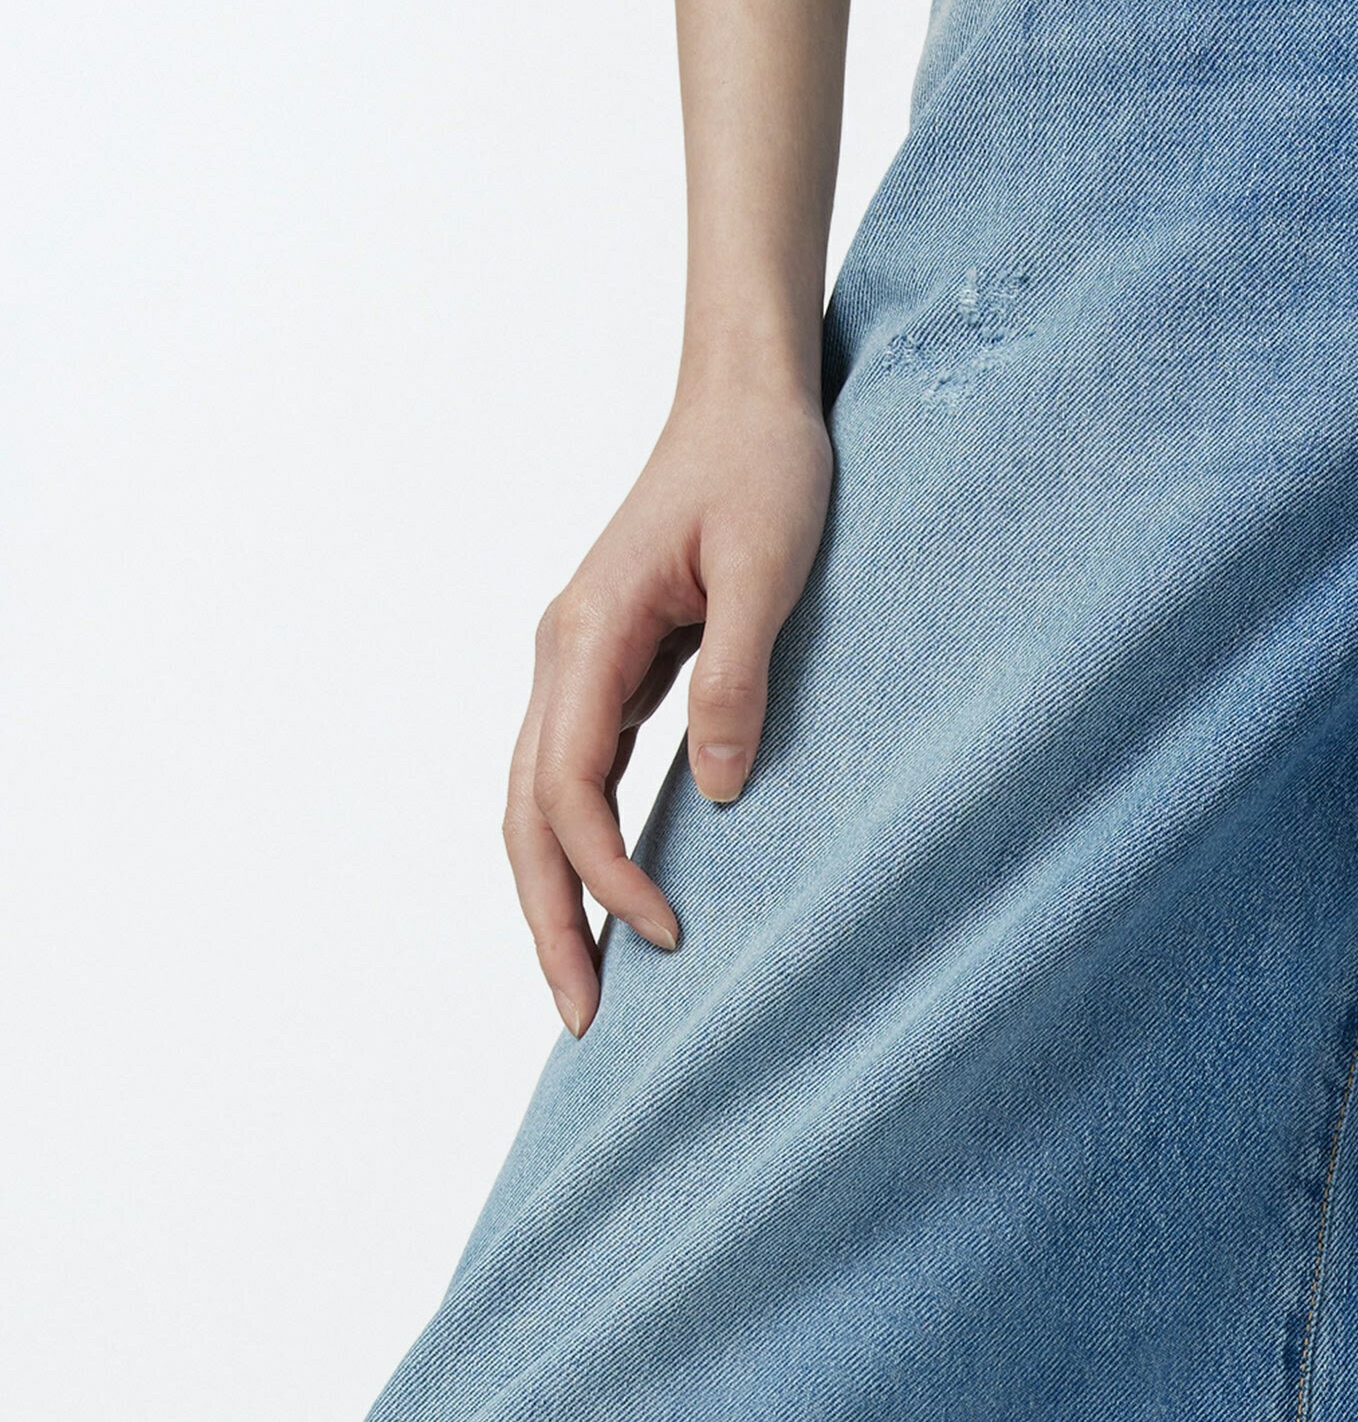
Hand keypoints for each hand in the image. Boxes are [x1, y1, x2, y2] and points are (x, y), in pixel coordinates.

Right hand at [506, 380, 832, 1032]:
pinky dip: (581, 850)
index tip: (668, 934)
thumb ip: (737, 676)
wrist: (747, 400)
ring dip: (556, 897)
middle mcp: (564, 655)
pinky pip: (575, 779)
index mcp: (589, 634)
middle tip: (583, 1021)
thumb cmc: (764, 470)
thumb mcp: (768, 570)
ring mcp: (579, 665)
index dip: (608, 874)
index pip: (569, 786)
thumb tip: (716, 793)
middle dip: (549, 921)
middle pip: (525, 816)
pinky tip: (613, 904)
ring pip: (536, 803)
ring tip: (586, 986)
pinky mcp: (611, 671)